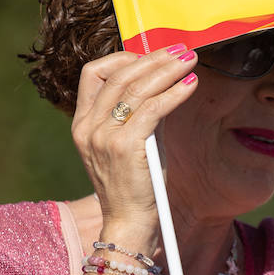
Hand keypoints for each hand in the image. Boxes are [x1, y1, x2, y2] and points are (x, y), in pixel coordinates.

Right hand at [70, 44, 199, 244]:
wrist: (129, 224)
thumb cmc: (136, 185)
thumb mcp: (132, 143)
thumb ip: (141, 113)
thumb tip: (167, 81)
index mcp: (83, 124)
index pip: (92, 74)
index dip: (123, 58)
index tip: (151, 56)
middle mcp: (88, 127)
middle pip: (118, 74)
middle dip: (153, 58)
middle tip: (181, 50)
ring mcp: (103, 137)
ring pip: (135, 87)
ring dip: (167, 69)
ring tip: (190, 61)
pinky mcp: (125, 147)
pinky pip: (152, 109)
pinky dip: (174, 93)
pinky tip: (190, 84)